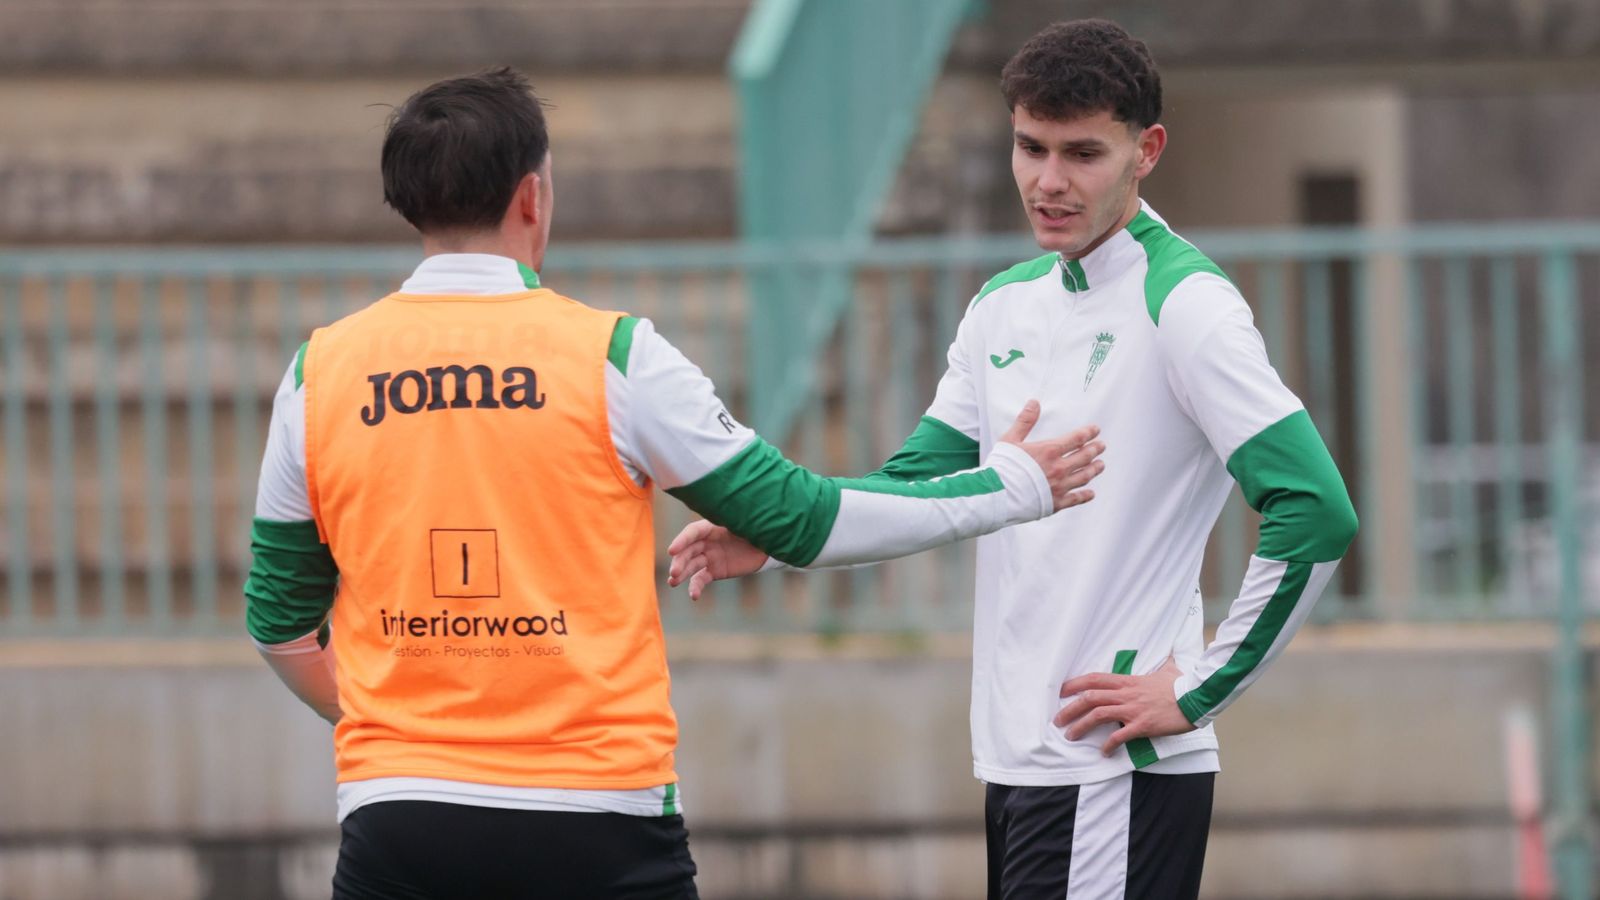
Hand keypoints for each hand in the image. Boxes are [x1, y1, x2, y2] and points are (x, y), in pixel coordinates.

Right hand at [667, 520, 766, 599]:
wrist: (767, 547)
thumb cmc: (755, 529)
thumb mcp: (746, 524)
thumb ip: (735, 522)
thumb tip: (728, 514)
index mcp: (711, 527)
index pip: (692, 532)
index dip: (681, 540)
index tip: (672, 550)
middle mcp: (706, 542)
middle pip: (688, 551)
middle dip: (679, 561)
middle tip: (674, 573)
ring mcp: (709, 557)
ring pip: (691, 565)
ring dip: (681, 574)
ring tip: (672, 582)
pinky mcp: (714, 571)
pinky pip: (701, 579)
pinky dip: (695, 587)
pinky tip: (694, 596)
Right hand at [1000, 400, 1104, 511]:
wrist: (997, 495)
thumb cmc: (1001, 466)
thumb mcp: (1010, 439)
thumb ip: (1025, 421)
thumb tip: (1034, 402)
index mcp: (1049, 451)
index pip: (1076, 439)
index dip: (1088, 433)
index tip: (1095, 429)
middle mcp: (1058, 468)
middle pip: (1084, 457)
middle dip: (1095, 450)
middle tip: (1102, 446)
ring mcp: (1059, 487)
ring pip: (1084, 477)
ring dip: (1094, 470)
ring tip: (1101, 465)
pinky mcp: (1055, 503)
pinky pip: (1075, 499)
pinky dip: (1085, 496)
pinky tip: (1091, 493)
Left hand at [1053, 657, 1194, 755]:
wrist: (1196, 699)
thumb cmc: (1181, 685)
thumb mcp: (1169, 670)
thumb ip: (1164, 664)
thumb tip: (1170, 655)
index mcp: (1128, 681)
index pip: (1094, 679)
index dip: (1074, 684)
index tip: (1061, 691)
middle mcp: (1126, 694)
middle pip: (1090, 698)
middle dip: (1069, 709)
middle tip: (1057, 720)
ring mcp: (1133, 709)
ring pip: (1098, 715)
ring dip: (1081, 726)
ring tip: (1070, 736)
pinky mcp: (1142, 725)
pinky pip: (1119, 735)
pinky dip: (1109, 744)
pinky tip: (1104, 752)